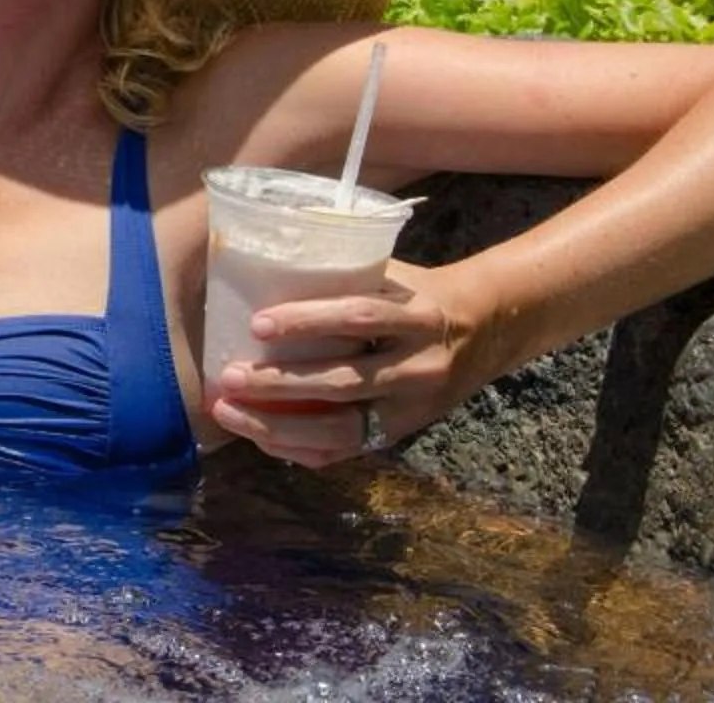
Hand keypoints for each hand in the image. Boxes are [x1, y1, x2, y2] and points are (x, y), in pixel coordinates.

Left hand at [206, 260, 498, 467]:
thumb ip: (341, 273)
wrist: (484, 332)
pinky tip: (262, 439)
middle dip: (280, 384)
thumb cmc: (415, 295)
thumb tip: (261, 262)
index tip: (256, 324)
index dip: (307, 321)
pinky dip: (302, 448)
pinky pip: (348, 451)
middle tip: (229, 377)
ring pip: (342, 428)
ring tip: (229, 412)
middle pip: (345, 382)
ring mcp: (412, 408)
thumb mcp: (391, 275)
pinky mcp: (401, 435)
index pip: (359, 317)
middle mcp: (418, 366)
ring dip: (279, 425)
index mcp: (416, 316)